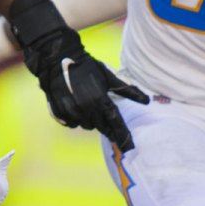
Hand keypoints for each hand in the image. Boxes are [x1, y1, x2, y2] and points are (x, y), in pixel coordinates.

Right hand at [9, 0, 148, 151]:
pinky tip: (76, 106)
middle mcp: (87, 109)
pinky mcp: (59, 112)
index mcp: (100, 100)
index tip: (129, 146)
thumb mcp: (109, 76)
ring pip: (86, 125)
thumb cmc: (87, 66)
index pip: (115, 124)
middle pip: (100, 127)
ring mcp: (72, 112)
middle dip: (105, 124)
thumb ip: (128, 90)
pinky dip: (76, 118)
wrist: (58, 59)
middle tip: (104, 116)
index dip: (122, 136)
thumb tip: (147, 101)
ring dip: (90, 120)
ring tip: (88, 105)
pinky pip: (72, 123)